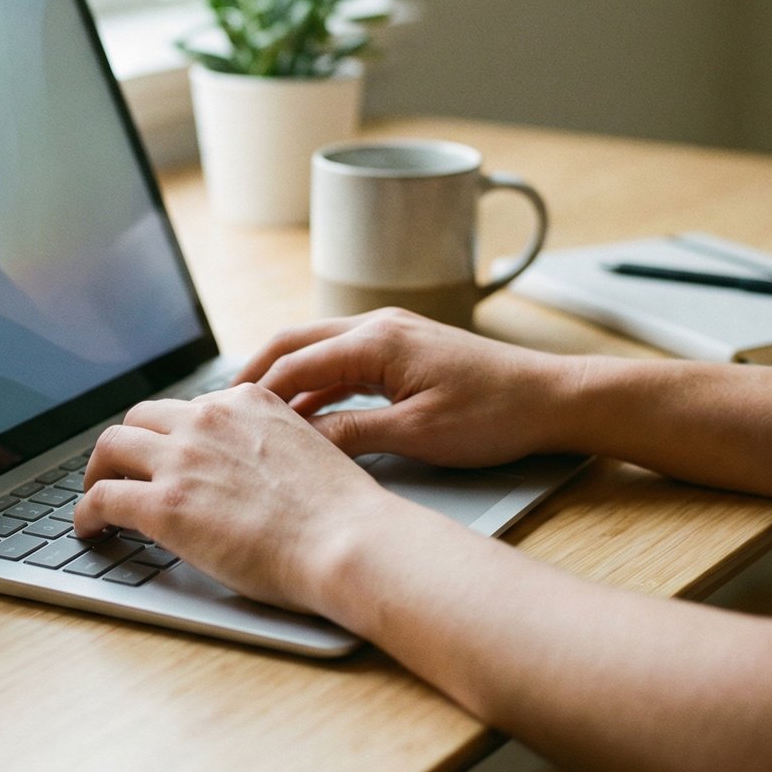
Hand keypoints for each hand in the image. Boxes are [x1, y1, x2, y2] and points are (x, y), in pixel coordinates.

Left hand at [76, 384, 408, 612]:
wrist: (347, 540)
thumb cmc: (340, 514)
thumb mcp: (307, 449)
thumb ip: (267, 445)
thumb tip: (247, 471)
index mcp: (247, 401)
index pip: (190, 406)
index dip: (171, 433)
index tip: (164, 452)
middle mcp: (209, 418)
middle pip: (142, 417)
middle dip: (128, 444)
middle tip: (123, 471)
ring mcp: (182, 459)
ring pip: (111, 447)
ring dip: (97, 472)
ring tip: (94, 496)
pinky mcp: (163, 504)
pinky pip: (102, 498)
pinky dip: (85, 513)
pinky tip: (89, 530)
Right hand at [235, 307, 580, 469]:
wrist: (552, 397)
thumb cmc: (496, 414)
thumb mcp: (419, 435)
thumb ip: (353, 435)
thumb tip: (302, 445)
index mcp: (376, 341)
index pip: (294, 364)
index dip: (255, 394)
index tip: (224, 421)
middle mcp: (378, 325)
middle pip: (294, 342)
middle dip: (254, 374)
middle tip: (218, 409)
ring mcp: (391, 333)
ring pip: (317, 348)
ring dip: (284, 378)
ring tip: (252, 414)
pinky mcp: (403, 348)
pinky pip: (343, 359)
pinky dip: (316, 382)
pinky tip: (305, 414)